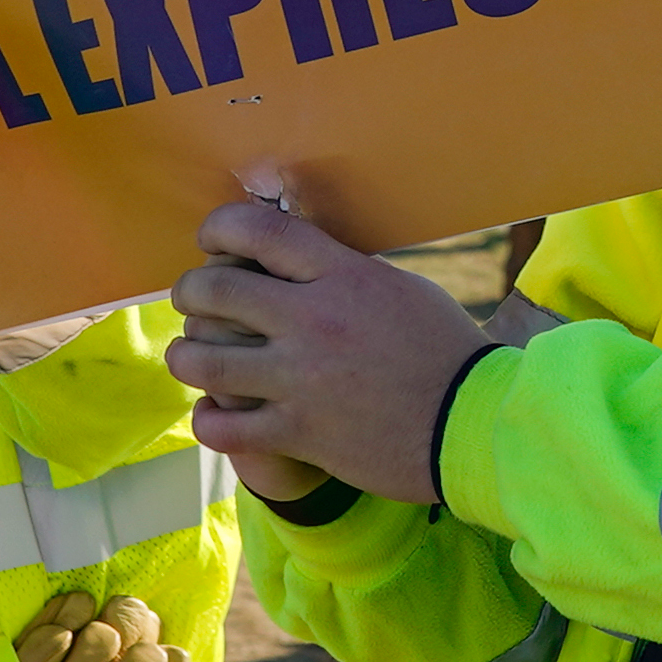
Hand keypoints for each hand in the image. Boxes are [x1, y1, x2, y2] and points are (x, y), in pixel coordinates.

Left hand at [166, 197, 489, 505]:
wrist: (474, 426)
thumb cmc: (446, 352)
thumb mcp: (401, 289)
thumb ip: (344, 271)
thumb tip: (297, 254)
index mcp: (343, 275)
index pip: (258, 229)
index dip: (218, 227)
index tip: (210, 240)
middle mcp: (314, 321)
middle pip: (214, 289)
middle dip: (191, 292)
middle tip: (194, 301)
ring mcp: (302, 380)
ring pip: (203, 359)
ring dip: (186, 355)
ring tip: (192, 356)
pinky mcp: (299, 433)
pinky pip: (222, 426)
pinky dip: (208, 419)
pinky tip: (215, 414)